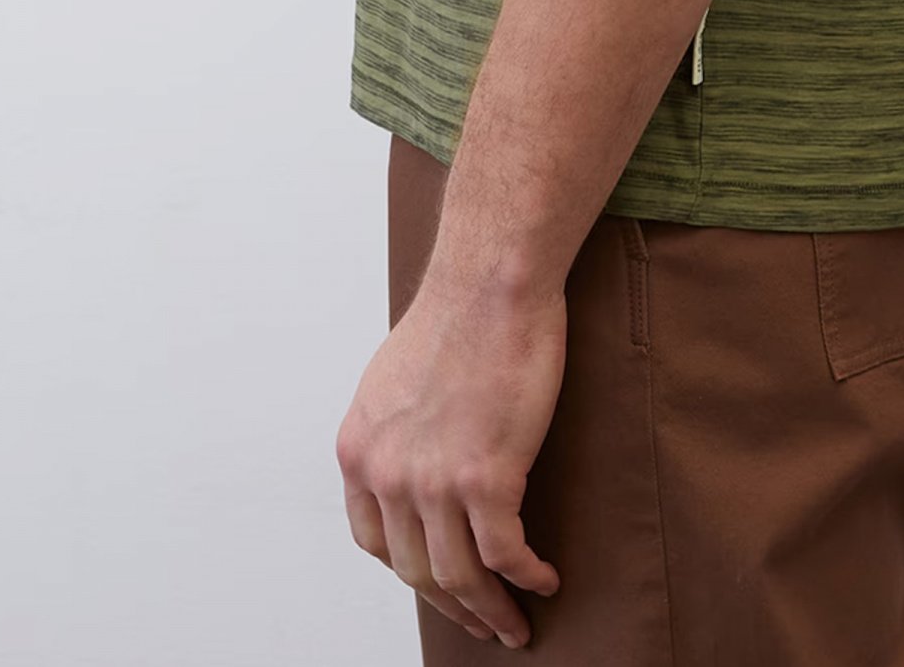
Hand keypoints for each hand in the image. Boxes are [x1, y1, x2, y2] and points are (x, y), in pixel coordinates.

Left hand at [337, 261, 565, 647]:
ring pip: (460, 576)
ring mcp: (433, 482)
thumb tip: (415, 464)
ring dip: (491, 610)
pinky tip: (544, 579)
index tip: (437, 584)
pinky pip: (505, 554)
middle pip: (416, 571)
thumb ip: (395, 430)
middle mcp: (387, 474)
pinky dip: (525, 577)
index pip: (374, 541)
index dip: (409, 571)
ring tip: (515, 623)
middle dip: (453, 606)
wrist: (491, 280)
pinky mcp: (486, 478)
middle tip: (482, 623)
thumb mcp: (393, 379)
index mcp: (360, 450)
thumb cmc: (459, 314)